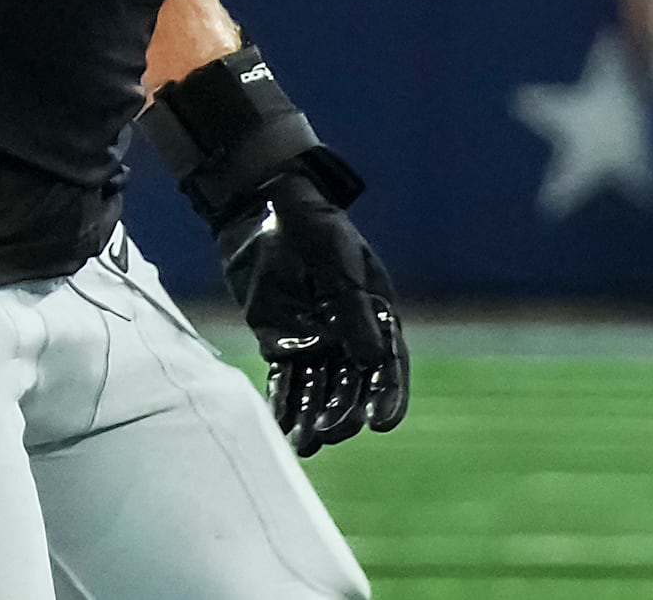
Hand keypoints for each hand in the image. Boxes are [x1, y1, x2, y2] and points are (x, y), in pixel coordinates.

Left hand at [212, 162, 409, 456]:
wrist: (264, 208)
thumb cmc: (311, 228)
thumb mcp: (336, 266)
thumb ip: (352, 314)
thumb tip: (372, 362)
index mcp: (375, 310)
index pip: (387, 361)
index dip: (388, 393)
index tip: (382, 423)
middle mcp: (349, 331)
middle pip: (352, 382)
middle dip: (343, 411)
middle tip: (330, 434)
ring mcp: (315, 338)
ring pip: (319, 388)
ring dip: (314, 416)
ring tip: (304, 445)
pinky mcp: (282, 341)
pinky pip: (286, 380)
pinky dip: (285, 405)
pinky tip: (282, 430)